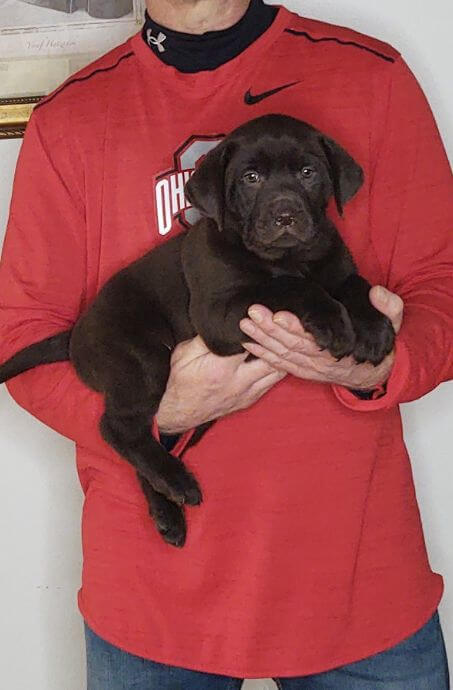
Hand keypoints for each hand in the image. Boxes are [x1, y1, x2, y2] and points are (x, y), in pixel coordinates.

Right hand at [156, 335, 285, 433]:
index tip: (258, 316)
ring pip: (278, 371)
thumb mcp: (184, 353)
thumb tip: (221, 322)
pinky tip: (275, 356)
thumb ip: (205, 338)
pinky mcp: (251, 399)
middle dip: (274, 339)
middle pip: (271, 356)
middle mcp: (239, 382)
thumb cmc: (181, 382)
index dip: (256, 327)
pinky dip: (276, 367)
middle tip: (274, 326)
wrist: (181, 413)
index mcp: (221, 368)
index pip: (249, 342)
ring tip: (278, 340)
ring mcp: (248, 393)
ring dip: (279, 354)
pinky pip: (273, 382)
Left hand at [239, 285, 403, 390]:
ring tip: (245, 323)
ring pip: (281, 355)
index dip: (296, 328)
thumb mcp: (391, 324)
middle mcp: (321, 361)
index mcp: (340, 349)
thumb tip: (377, 293)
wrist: (372, 371)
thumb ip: (389, 307)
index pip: (314, 339)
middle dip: (270, 330)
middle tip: (253, 313)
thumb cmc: (378, 344)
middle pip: (291, 346)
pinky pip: (278, 364)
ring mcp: (309, 368)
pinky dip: (262, 355)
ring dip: (261, 340)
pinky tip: (247, 343)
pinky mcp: (301, 370)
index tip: (279, 315)